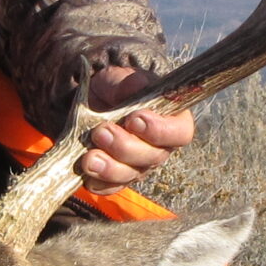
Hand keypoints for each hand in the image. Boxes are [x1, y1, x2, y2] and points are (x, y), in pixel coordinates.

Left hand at [79, 67, 194, 189]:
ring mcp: (137, 166)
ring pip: (130, 176)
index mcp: (170, 121)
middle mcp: (158, 148)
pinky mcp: (115, 179)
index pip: (180, 133)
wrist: (89, 101)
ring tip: (89, 157)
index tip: (134, 118)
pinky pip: (109, 188)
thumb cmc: (115, 88)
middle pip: (152, 158)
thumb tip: (137, 87)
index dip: (160, 130)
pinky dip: (96, 181)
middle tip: (102, 131)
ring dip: (109, 168)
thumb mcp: (121, 78)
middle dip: (125, 147)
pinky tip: (85, 170)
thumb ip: (131, 82)